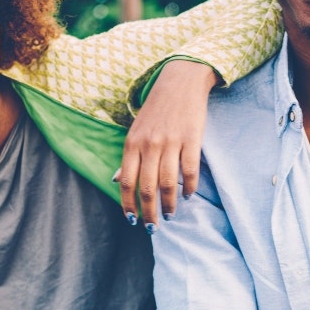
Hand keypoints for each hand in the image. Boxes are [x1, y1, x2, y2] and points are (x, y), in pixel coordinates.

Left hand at [118, 59, 216, 230]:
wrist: (180, 82)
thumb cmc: (156, 110)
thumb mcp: (136, 131)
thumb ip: (129, 158)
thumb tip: (117, 181)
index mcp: (132, 144)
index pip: (127, 182)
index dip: (129, 205)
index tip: (132, 220)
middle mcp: (149, 144)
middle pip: (147, 188)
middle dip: (149, 212)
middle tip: (153, 227)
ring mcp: (171, 142)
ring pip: (168, 183)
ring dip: (169, 204)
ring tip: (171, 215)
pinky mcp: (192, 139)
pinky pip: (189, 171)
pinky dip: (189, 187)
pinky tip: (188, 195)